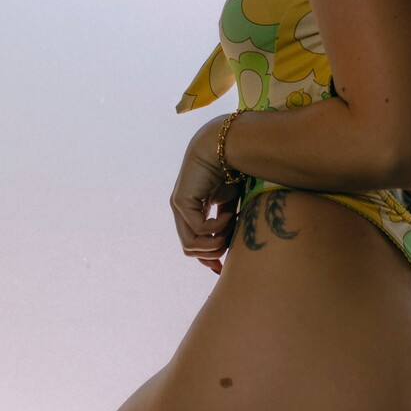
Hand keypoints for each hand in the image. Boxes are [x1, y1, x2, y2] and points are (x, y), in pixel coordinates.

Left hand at [171, 114, 242, 274]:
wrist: (226, 144)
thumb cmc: (232, 169)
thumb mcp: (231, 204)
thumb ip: (227, 225)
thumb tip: (230, 249)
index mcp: (193, 211)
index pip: (194, 244)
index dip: (209, 258)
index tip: (224, 266)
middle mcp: (182, 211)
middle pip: (191, 250)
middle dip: (213, 253)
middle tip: (231, 242)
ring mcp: (178, 207)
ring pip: (190, 246)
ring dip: (216, 243)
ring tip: (232, 225)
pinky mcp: (180, 201)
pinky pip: (197, 229)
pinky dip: (217, 227)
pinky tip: (229, 214)